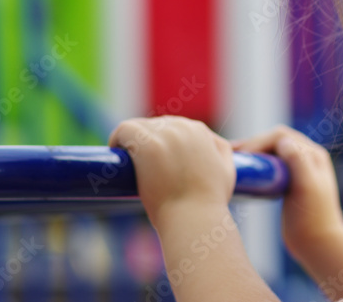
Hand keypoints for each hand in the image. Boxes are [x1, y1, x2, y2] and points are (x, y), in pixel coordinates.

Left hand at [109, 116, 235, 228]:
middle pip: (155, 124)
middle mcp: (183, 127)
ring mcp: (165, 134)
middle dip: (147, 142)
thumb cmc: (208, 202)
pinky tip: (115, 151)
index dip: (161, 143)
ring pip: (139, 126)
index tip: (153, 161)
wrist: (195, 218)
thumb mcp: (227, 170)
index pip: (172, 126)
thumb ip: (221, 150)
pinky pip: (124, 129)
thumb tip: (209, 141)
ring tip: (126, 161)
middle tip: (139, 166)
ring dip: (132, 141)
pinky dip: (117, 138)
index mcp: (200, 131)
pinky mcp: (147, 144)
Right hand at [232, 125, 342, 260]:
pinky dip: (256, 166)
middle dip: (252, 144)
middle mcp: (307, 159)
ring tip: (232, 160)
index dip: (260, 140)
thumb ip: (298, 161)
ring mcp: (298, 171)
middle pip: (274, 142)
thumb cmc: (313, 218)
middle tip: (230, 154)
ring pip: (271, 154)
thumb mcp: (307, 187)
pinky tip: (243, 174)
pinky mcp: (289, 185)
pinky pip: (270, 167)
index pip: (281, 136)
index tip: (243, 154)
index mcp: (313, 155)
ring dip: (252, 154)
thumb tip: (283, 140)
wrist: (319, 245)